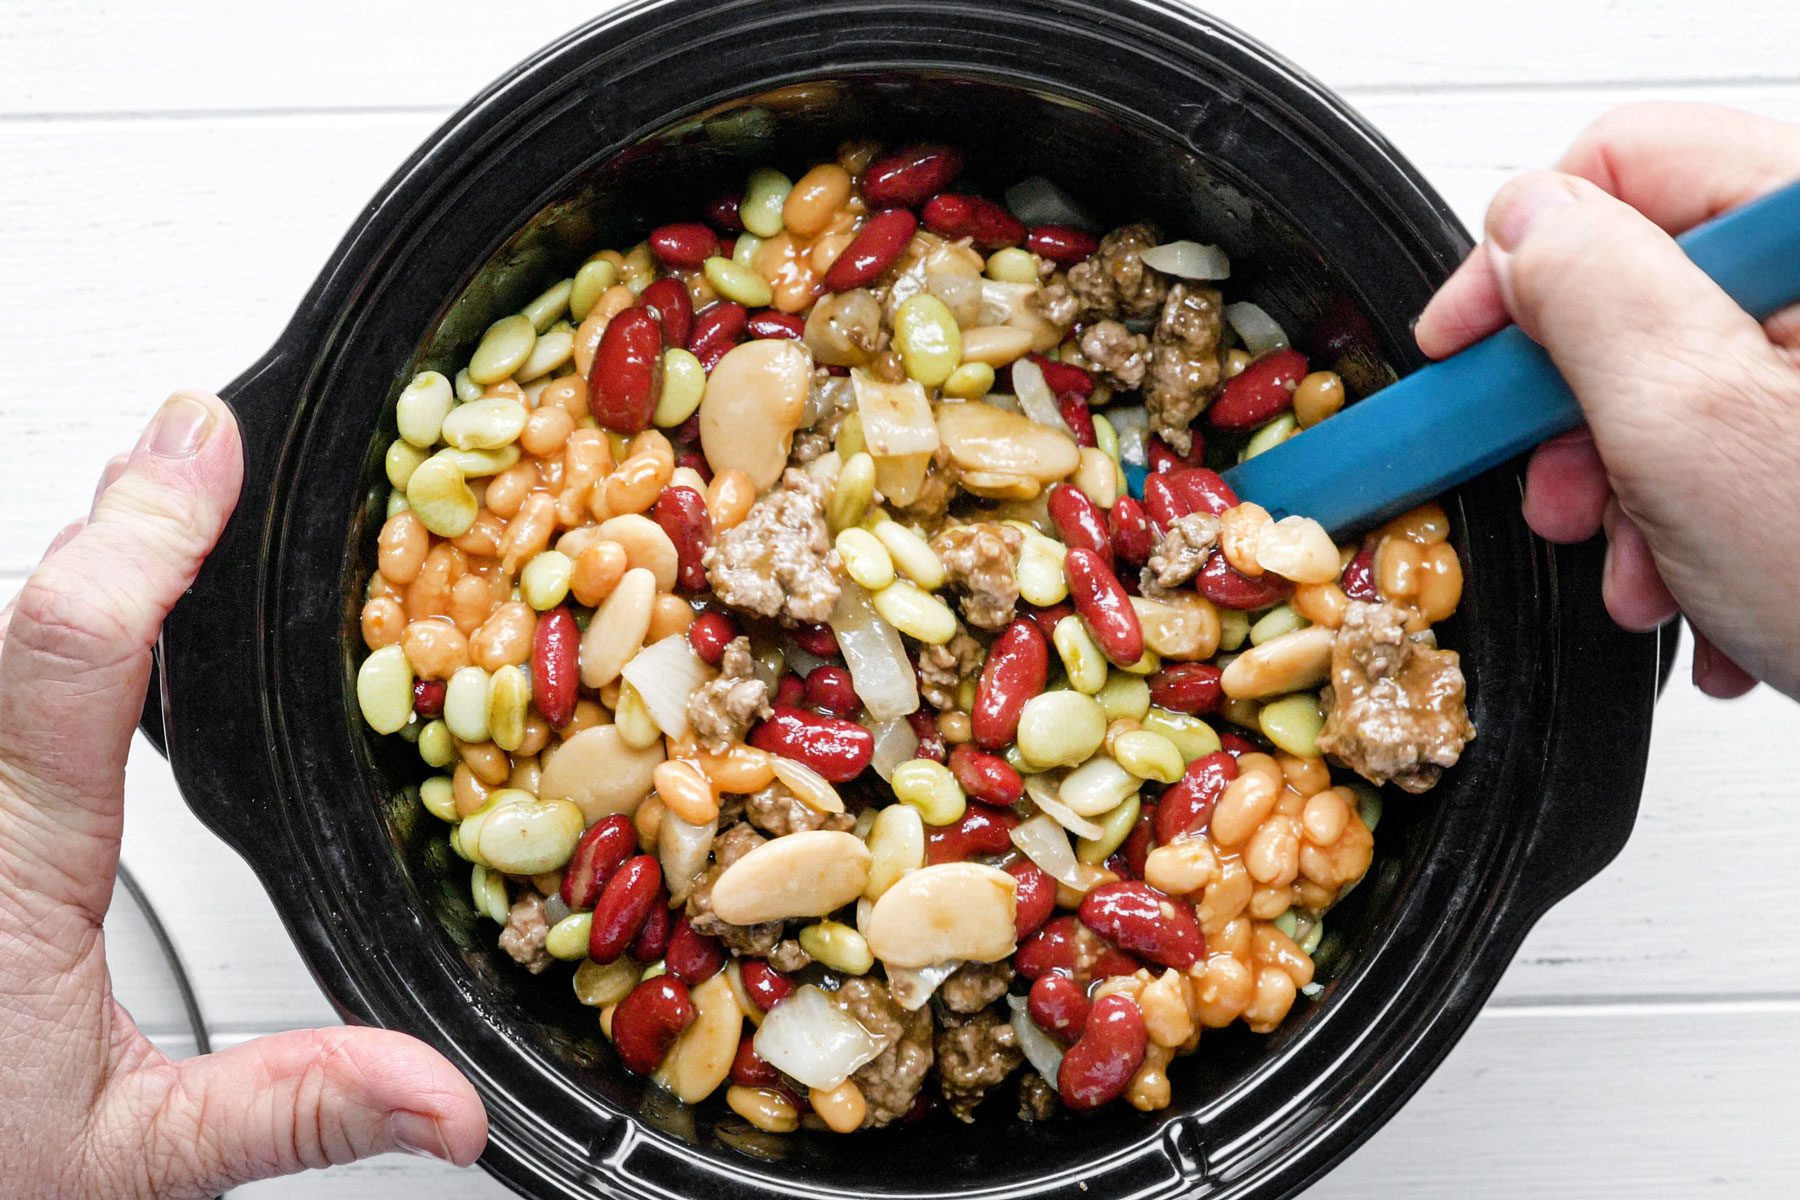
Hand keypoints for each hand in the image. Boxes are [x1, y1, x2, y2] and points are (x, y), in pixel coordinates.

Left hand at [0, 393, 486, 1196]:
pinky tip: (93, 603)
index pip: (73, 654)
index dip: (146, 531)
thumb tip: (444, 1103)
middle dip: (119, 521)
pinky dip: (49, 631)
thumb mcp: (126, 1161)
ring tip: (163, 494)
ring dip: (76, 567)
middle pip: (27, 609)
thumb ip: (292, 1110)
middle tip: (199, 438)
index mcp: (8, 871)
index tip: (203, 440)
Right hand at [1415, 102, 1799, 698]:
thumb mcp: (1698, 427)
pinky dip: (1695, 528)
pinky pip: (1736, 445)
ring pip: (1682, 383)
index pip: (1624, 167)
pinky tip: (1706, 595)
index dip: (1515, 262)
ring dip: (1629, 496)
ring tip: (1644, 579)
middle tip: (1560, 494)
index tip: (1461, 356)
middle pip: (1647, 286)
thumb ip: (1589, 295)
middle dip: (1575, 414)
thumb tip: (1525, 226)